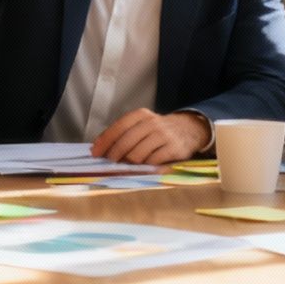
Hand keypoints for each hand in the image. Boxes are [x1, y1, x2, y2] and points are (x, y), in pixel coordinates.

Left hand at [90, 109, 210, 164]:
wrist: (189, 129)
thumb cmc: (158, 130)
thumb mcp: (142, 125)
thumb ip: (123, 134)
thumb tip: (99, 149)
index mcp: (141, 115)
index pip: (119, 126)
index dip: (105, 141)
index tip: (95, 153)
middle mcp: (152, 123)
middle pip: (126, 142)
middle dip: (115, 155)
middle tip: (110, 164)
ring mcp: (164, 136)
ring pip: (138, 155)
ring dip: (130, 164)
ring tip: (129, 166)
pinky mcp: (174, 149)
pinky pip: (153, 162)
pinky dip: (146, 168)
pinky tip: (144, 168)